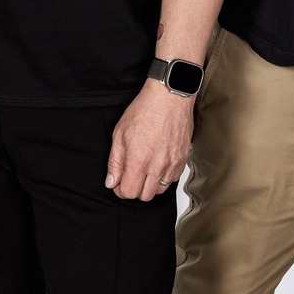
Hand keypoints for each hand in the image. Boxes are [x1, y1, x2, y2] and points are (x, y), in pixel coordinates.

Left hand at [105, 79, 193, 200]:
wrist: (169, 98)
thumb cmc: (144, 110)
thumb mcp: (120, 134)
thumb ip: (115, 162)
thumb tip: (111, 181)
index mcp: (138, 161)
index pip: (128, 192)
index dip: (120, 190)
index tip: (118, 183)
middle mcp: (156, 167)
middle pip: (144, 196)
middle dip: (134, 189)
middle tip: (130, 176)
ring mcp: (172, 164)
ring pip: (159, 190)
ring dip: (149, 185)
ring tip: (145, 170)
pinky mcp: (183, 160)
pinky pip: (172, 180)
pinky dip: (163, 177)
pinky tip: (157, 164)